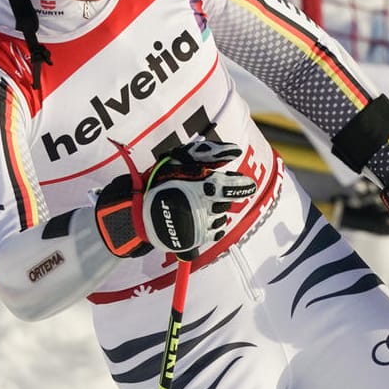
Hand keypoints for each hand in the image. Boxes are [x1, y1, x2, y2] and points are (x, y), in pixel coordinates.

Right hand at [95, 136, 256, 257]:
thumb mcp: (180, 159)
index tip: (249, 185)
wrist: (140, 211)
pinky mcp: (197, 239)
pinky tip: (199, 219)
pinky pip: (216, 233)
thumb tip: (235, 150)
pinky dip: (212, 226)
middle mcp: (204, 207)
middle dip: (220, 198)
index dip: (241, 186)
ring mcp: (201, 225)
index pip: (231, 187)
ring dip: (214, 211)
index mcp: (201, 186)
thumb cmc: (160, 181)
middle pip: (226, 203)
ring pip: (221, 218)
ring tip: (196, 206)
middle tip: (205, 193)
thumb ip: (208, 153)